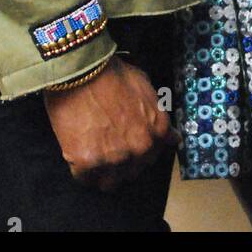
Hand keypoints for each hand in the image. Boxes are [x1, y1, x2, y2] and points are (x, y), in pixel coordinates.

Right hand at [43, 56, 177, 191]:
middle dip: (122, 163)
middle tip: (106, 146)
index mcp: (157, 131)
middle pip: (132, 172)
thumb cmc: (112, 73)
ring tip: (92, 155)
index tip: (126, 145)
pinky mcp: (88, 162)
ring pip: (110, 183)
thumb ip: (159, 115)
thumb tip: (174, 139)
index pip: (153, 157)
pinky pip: (85, 179)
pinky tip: (77, 153)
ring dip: (103, 172)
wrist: (81, 68)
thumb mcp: (145, 87)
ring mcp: (115, 158)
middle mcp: (140, 148)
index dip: (138, 152)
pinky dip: (81, 170)